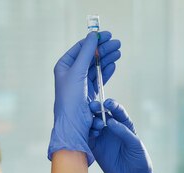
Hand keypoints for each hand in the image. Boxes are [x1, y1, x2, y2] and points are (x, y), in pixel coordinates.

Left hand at [48, 32, 121, 165]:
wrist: (73, 126)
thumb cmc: (71, 99)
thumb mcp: (78, 72)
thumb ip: (87, 53)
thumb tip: (94, 35)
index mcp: (64, 66)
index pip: (81, 48)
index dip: (94, 40)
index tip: (107, 34)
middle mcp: (71, 74)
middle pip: (90, 56)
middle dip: (104, 49)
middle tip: (117, 43)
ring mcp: (81, 84)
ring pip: (96, 67)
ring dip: (107, 59)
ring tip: (118, 51)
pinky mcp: (89, 94)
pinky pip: (99, 78)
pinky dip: (106, 71)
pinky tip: (113, 64)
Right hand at [88, 99, 171, 172]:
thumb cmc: (139, 160)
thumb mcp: (135, 144)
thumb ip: (123, 132)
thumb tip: (110, 122)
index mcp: (124, 125)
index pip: (116, 111)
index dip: (112, 105)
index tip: (108, 103)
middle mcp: (112, 129)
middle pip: (101, 114)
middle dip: (96, 108)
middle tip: (94, 107)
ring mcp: (102, 137)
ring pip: (92, 124)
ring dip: (92, 121)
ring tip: (97, 126)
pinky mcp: (95, 148)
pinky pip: (88, 137)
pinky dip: (87, 132)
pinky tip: (91, 133)